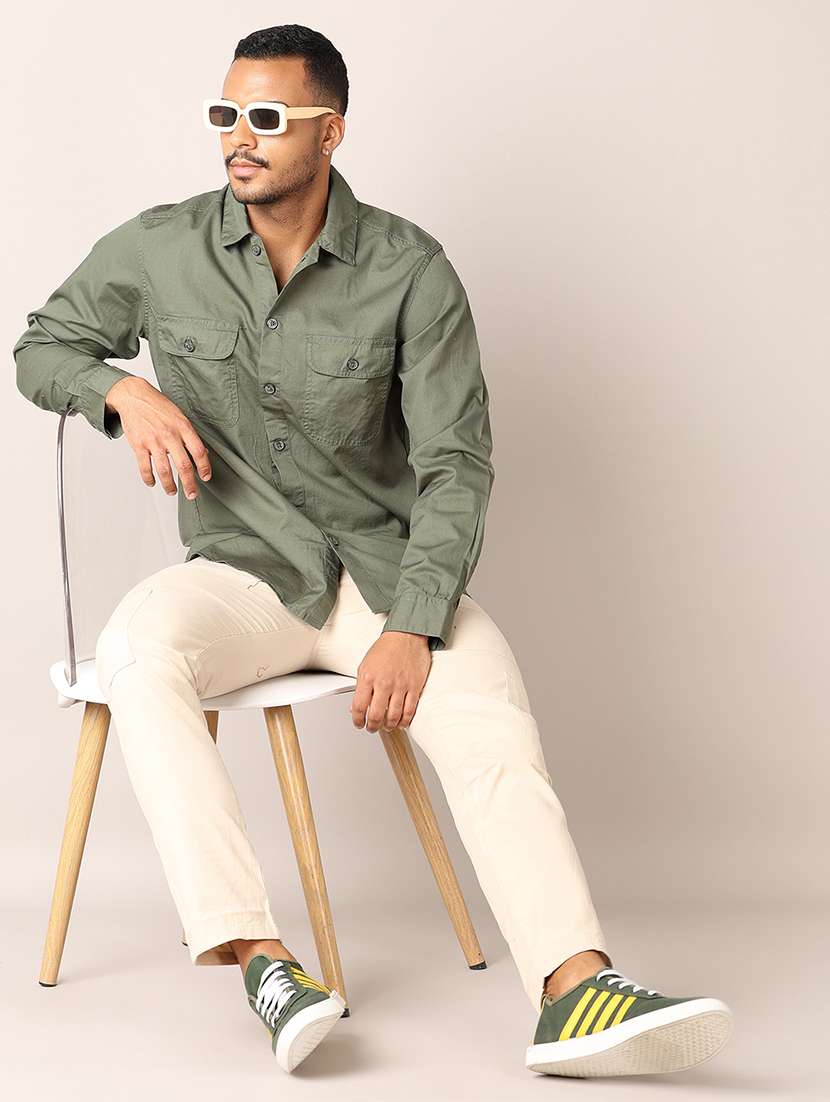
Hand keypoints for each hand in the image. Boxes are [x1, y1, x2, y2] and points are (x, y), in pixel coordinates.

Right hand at [105, 376, 211, 498]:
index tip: (205, 477)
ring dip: (169, 486)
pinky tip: (152, 483)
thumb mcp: (179, 416)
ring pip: (164, 471)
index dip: (204, 467)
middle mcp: (169, 435)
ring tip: (172, 492)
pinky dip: (149, 478)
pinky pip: (145, 467)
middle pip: (183, 466)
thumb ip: (189, 435)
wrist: (133, 396)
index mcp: (183, 427)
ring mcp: (153, 441)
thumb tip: (203, 452)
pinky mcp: (138, 445)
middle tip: (192, 494)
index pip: (199, 451)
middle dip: (189, 484)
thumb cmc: (158, 405)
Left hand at [351, 631, 431, 732]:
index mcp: (368, 678)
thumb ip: (360, 687)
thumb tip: (356, 706)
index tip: (359, 724)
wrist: (406, 635)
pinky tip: (401, 722)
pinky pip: (410, 710)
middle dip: (372, 727)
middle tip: (372, 728)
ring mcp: (400, 686)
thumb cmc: (386, 648)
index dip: (357, 720)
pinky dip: (404, 720)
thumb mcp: (365, 666)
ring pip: (394, 716)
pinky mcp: (415, 687)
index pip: (359, 708)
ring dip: (389, 726)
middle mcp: (384, 683)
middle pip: (376, 716)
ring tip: (386, 726)